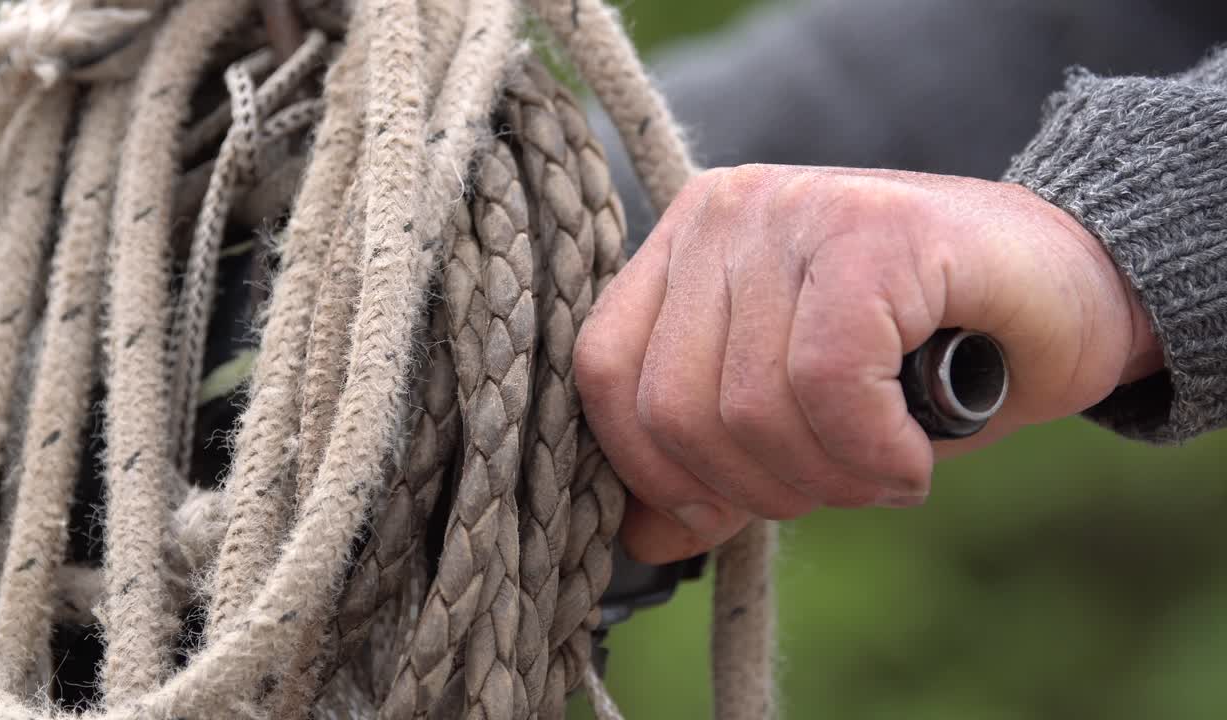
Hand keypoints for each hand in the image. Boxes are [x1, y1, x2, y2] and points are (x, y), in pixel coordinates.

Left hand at [574, 165, 1162, 564]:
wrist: (1075, 286)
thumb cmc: (927, 357)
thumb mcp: (794, 419)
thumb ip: (712, 464)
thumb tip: (637, 539)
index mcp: (686, 245)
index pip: (605, 371)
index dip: (651, 471)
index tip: (719, 511)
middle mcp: (727, 211)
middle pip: (674, 404)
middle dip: (759, 488)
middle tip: (839, 486)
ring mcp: (798, 208)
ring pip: (751, 403)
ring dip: (829, 479)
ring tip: (884, 469)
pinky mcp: (873, 228)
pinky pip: (830, 381)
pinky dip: (873, 452)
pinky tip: (911, 455)